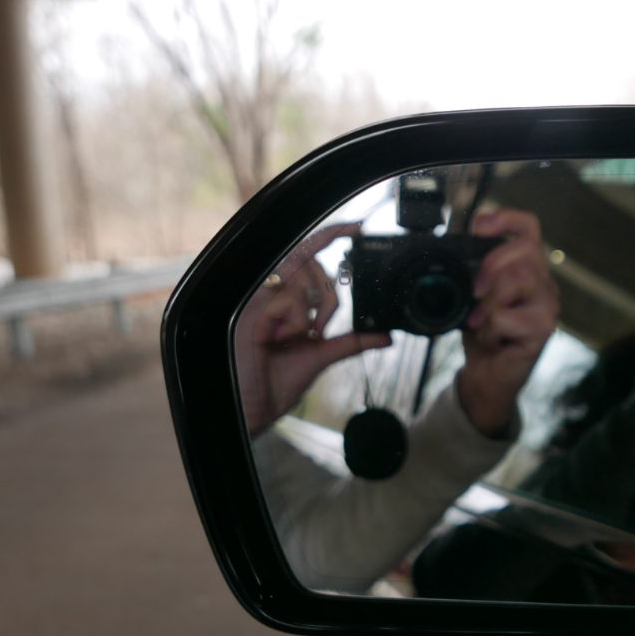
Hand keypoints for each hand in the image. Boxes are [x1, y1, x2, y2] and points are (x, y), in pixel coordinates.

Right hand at [236, 222, 390, 435]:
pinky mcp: (251, 308)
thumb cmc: (274, 384)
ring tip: (292, 338)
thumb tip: (383, 335)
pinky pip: (289, 299)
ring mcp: (258, 299)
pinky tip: (278, 339)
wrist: (253, 409)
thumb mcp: (321, 357)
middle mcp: (269, 294)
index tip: (356, 226)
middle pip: (312, 266)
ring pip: (302, 282)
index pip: (306, 257)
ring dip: (309, 314)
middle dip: (329, 297)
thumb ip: (351, 342)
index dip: (329, 236)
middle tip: (319, 329)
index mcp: (283, 300)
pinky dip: (294, 323)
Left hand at [456, 209, 559, 437]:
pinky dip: (489, 329)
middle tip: (474, 291)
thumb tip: (459, 248)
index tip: (480, 225)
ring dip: (489, 302)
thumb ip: (475, 272)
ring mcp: (548, 306)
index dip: (507, 218)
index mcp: (528, 269)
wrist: (487, 375)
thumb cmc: (484, 334)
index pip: (529, 229)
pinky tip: (493, 339)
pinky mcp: (544, 329)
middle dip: (491, 266)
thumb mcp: (474, 296)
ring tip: (481, 321)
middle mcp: (544, 284)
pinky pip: (506, 315)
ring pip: (519, 279)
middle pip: (525, 251)